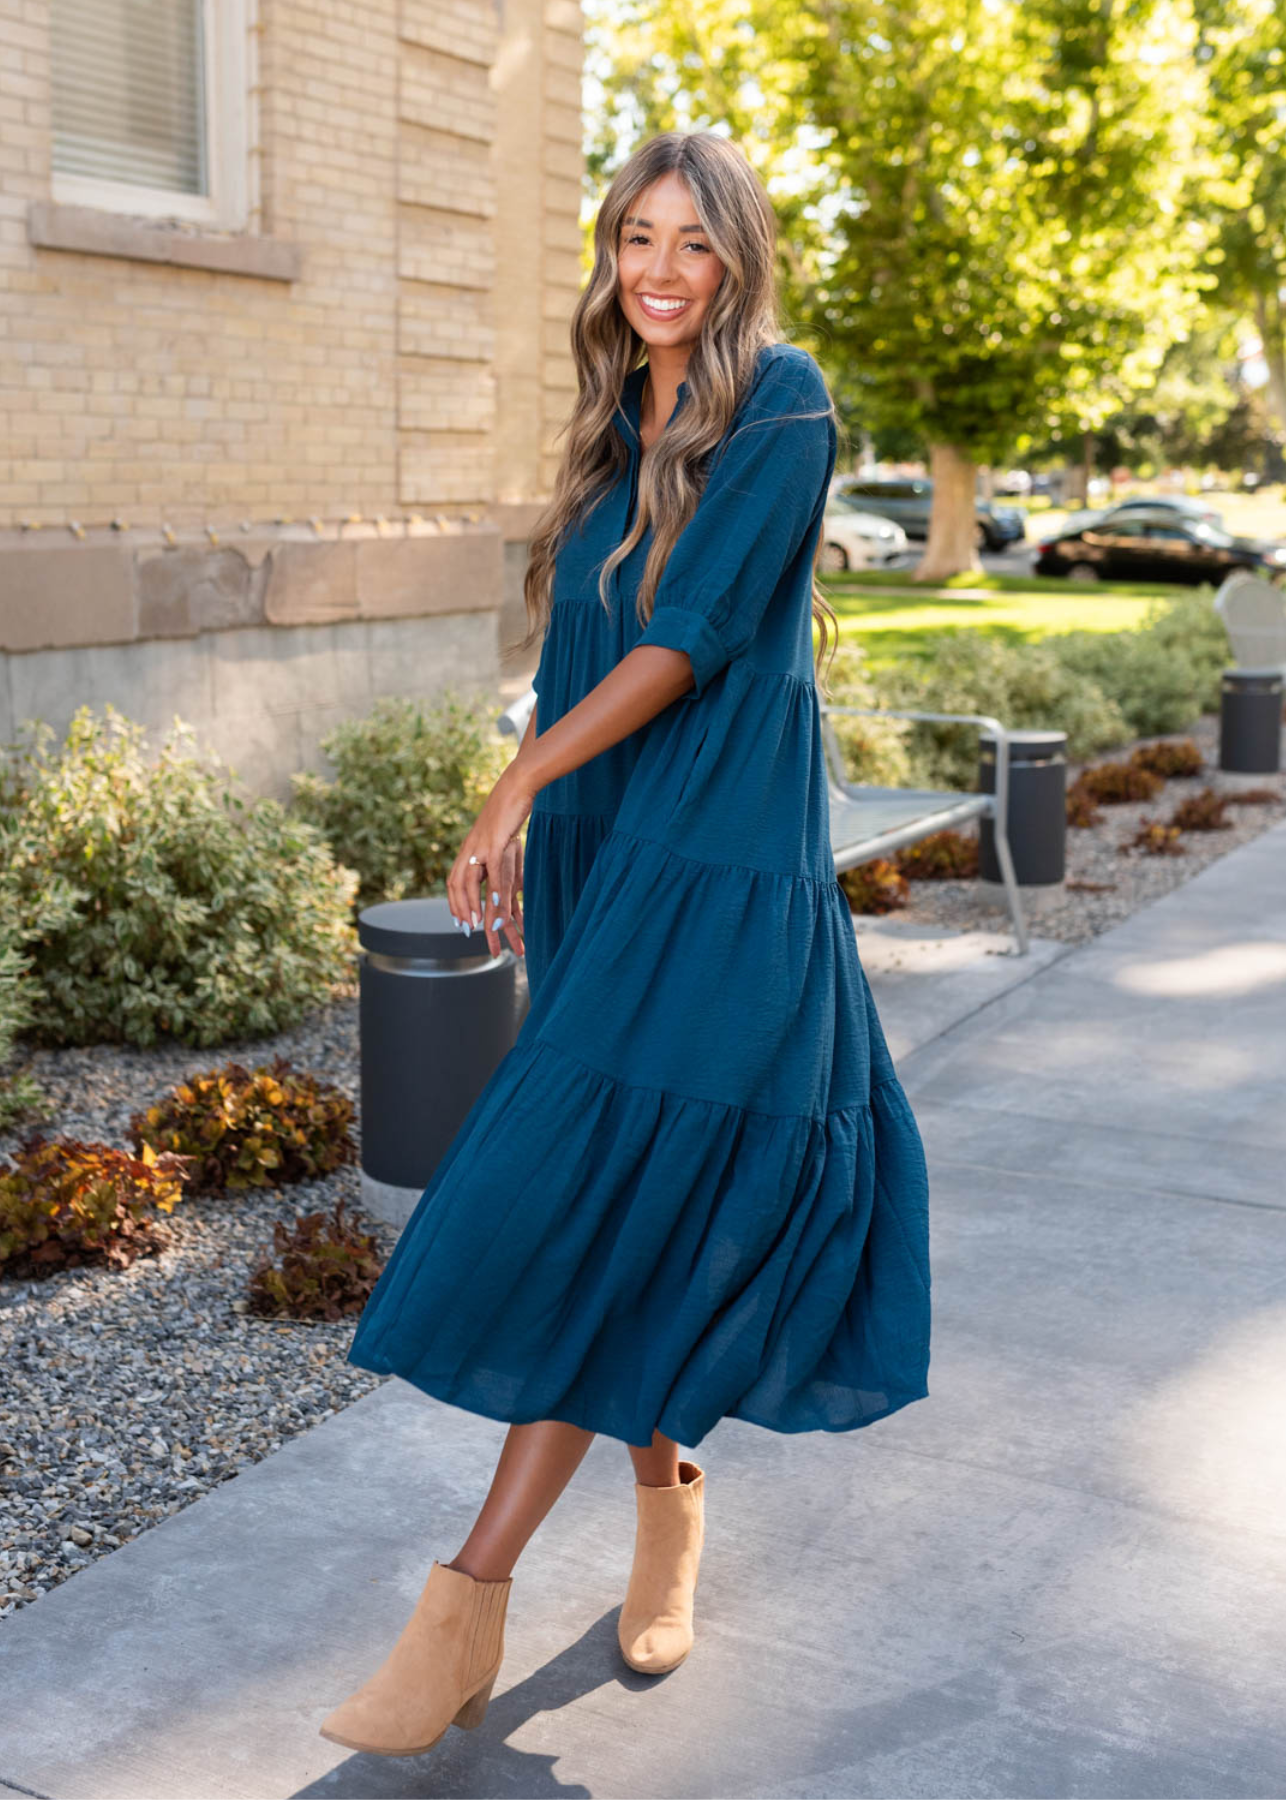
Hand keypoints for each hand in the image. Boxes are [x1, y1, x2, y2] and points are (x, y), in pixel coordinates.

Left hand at [447, 763, 532, 957]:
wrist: (516, 785)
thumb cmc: (511, 809)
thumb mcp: (501, 836)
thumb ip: (498, 855)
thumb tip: (505, 873)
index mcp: (469, 848)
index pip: (454, 880)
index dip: (455, 903)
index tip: (461, 922)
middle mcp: (469, 848)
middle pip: (456, 883)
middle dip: (460, 909)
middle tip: (466, 930)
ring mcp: (480, 844)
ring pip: (470, 880)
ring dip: (473, 904)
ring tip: (477, 925)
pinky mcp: (494, 840)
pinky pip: (493, 869)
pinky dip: (494, 887)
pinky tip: (498, 901)